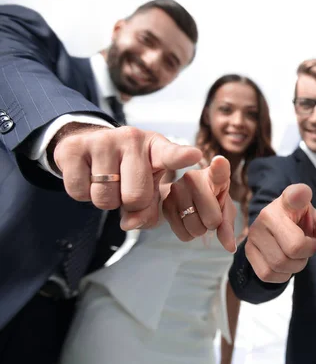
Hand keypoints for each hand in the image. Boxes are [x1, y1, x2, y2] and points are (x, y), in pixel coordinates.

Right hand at [52, 124, 202, 229]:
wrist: (88, 143)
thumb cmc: (128, 168)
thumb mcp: (147, 184)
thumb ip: (149, 209)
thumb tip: (130, 224)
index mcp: (156, 148)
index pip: (170, 154)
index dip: (181, 157)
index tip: (194, 155)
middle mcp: (131, 139)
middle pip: (135, 197)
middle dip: (129, 205)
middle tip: (125, 189)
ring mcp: (102, 141)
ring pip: (105, 198)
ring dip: (105, 201)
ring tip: (108, 182)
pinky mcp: (74, 149)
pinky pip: (79, 192)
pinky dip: (83, 194)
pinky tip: (89, 177)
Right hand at [162, 156, 235, 251]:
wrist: (188, 197)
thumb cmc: (213, 201)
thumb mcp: (225, 210)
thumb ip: (228, 227)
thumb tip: (230, 248)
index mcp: (215, 175)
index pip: (219, 170)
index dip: (220, 166)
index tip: (219, 161)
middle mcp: (193, 177)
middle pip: (212, 219)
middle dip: (213, 224)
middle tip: (209, 214)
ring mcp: (176, 189)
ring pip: (196, 228)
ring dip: (200, 230)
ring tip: (197, 216)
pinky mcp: (165, 203)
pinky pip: (183, 234)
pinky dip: (188, 234)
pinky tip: (187, 220)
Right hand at [245, 184, 315, 282]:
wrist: (277, 231)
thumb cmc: (301, 225)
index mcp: (290, 201)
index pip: (294, 195)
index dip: (298, 195)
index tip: (302, 194)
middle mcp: (268, 213)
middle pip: (294, 247)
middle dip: (306, 255)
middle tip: (305, 249)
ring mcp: (254, 231)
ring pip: (279, 264)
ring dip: (294, 267)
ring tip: (295, 256)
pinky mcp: (247, 249)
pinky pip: (267, 274)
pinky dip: (281, 276)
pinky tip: (284, 265)